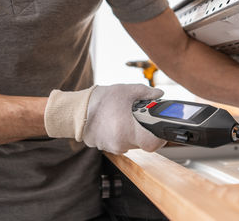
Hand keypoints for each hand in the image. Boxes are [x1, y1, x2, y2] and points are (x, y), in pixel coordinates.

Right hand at [44, 84, 165, 153]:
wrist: (78, 110)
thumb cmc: (103, 100)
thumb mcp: (128, 90)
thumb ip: (148, 93)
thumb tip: (160, 94)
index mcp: (129, 129)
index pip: (153, 143)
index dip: (160, 137)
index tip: (160, 129)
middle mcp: (121, 142)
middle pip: (143, 143)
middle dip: (145, 131)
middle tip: (141, 119)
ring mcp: (113, 147)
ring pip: (132, 144)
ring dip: (133, 133)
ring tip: (126, 119)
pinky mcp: (106, 148)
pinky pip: (121, 144)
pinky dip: (122, 135)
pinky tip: (117, 124)